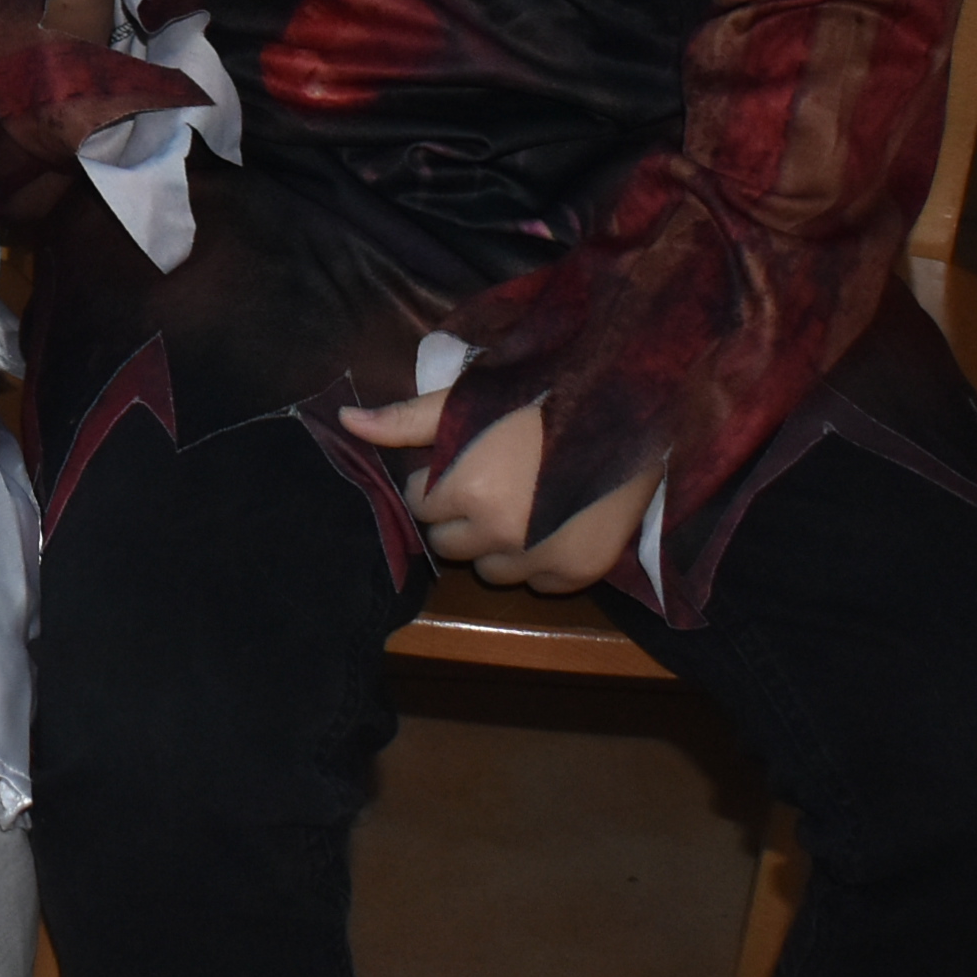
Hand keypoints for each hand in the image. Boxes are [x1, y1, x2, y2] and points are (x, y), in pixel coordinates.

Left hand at [337, 395, 663, 593]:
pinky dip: (538, 561)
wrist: (631, 405)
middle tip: (493, 481)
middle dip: (459, 517)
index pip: (419, 503)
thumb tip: (345, 424)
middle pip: (448, 544)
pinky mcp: (577, 573)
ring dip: (495, 546)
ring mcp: (539, 558)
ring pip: (489, 570)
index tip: (461, 461)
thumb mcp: (468, 398)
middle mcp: (497, 532)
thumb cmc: (540, 393)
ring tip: (524, 502)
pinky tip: (554, 522)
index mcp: (462, 489)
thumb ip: (404, 420)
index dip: (436, 481)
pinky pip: (536, 583)